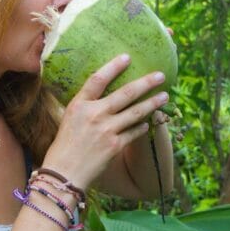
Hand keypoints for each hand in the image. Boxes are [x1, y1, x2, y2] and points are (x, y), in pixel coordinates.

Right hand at [43, 54, 168, 190]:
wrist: (64, 173)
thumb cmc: (64, 146)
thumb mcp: (68, 119)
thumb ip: (84, 106)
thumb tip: (100, 95)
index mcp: (79, 105)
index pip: (98, 79)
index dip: (113, 66)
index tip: (127, 57)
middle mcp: (94, 115)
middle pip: (126, 93)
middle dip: (146, 83)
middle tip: (160, 75)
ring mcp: (106, 130)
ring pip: (136, 112)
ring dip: (153, 103)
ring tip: (165, 96)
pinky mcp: (115, 145)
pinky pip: (135, 131)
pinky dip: (143, 125)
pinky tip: (150, 121)